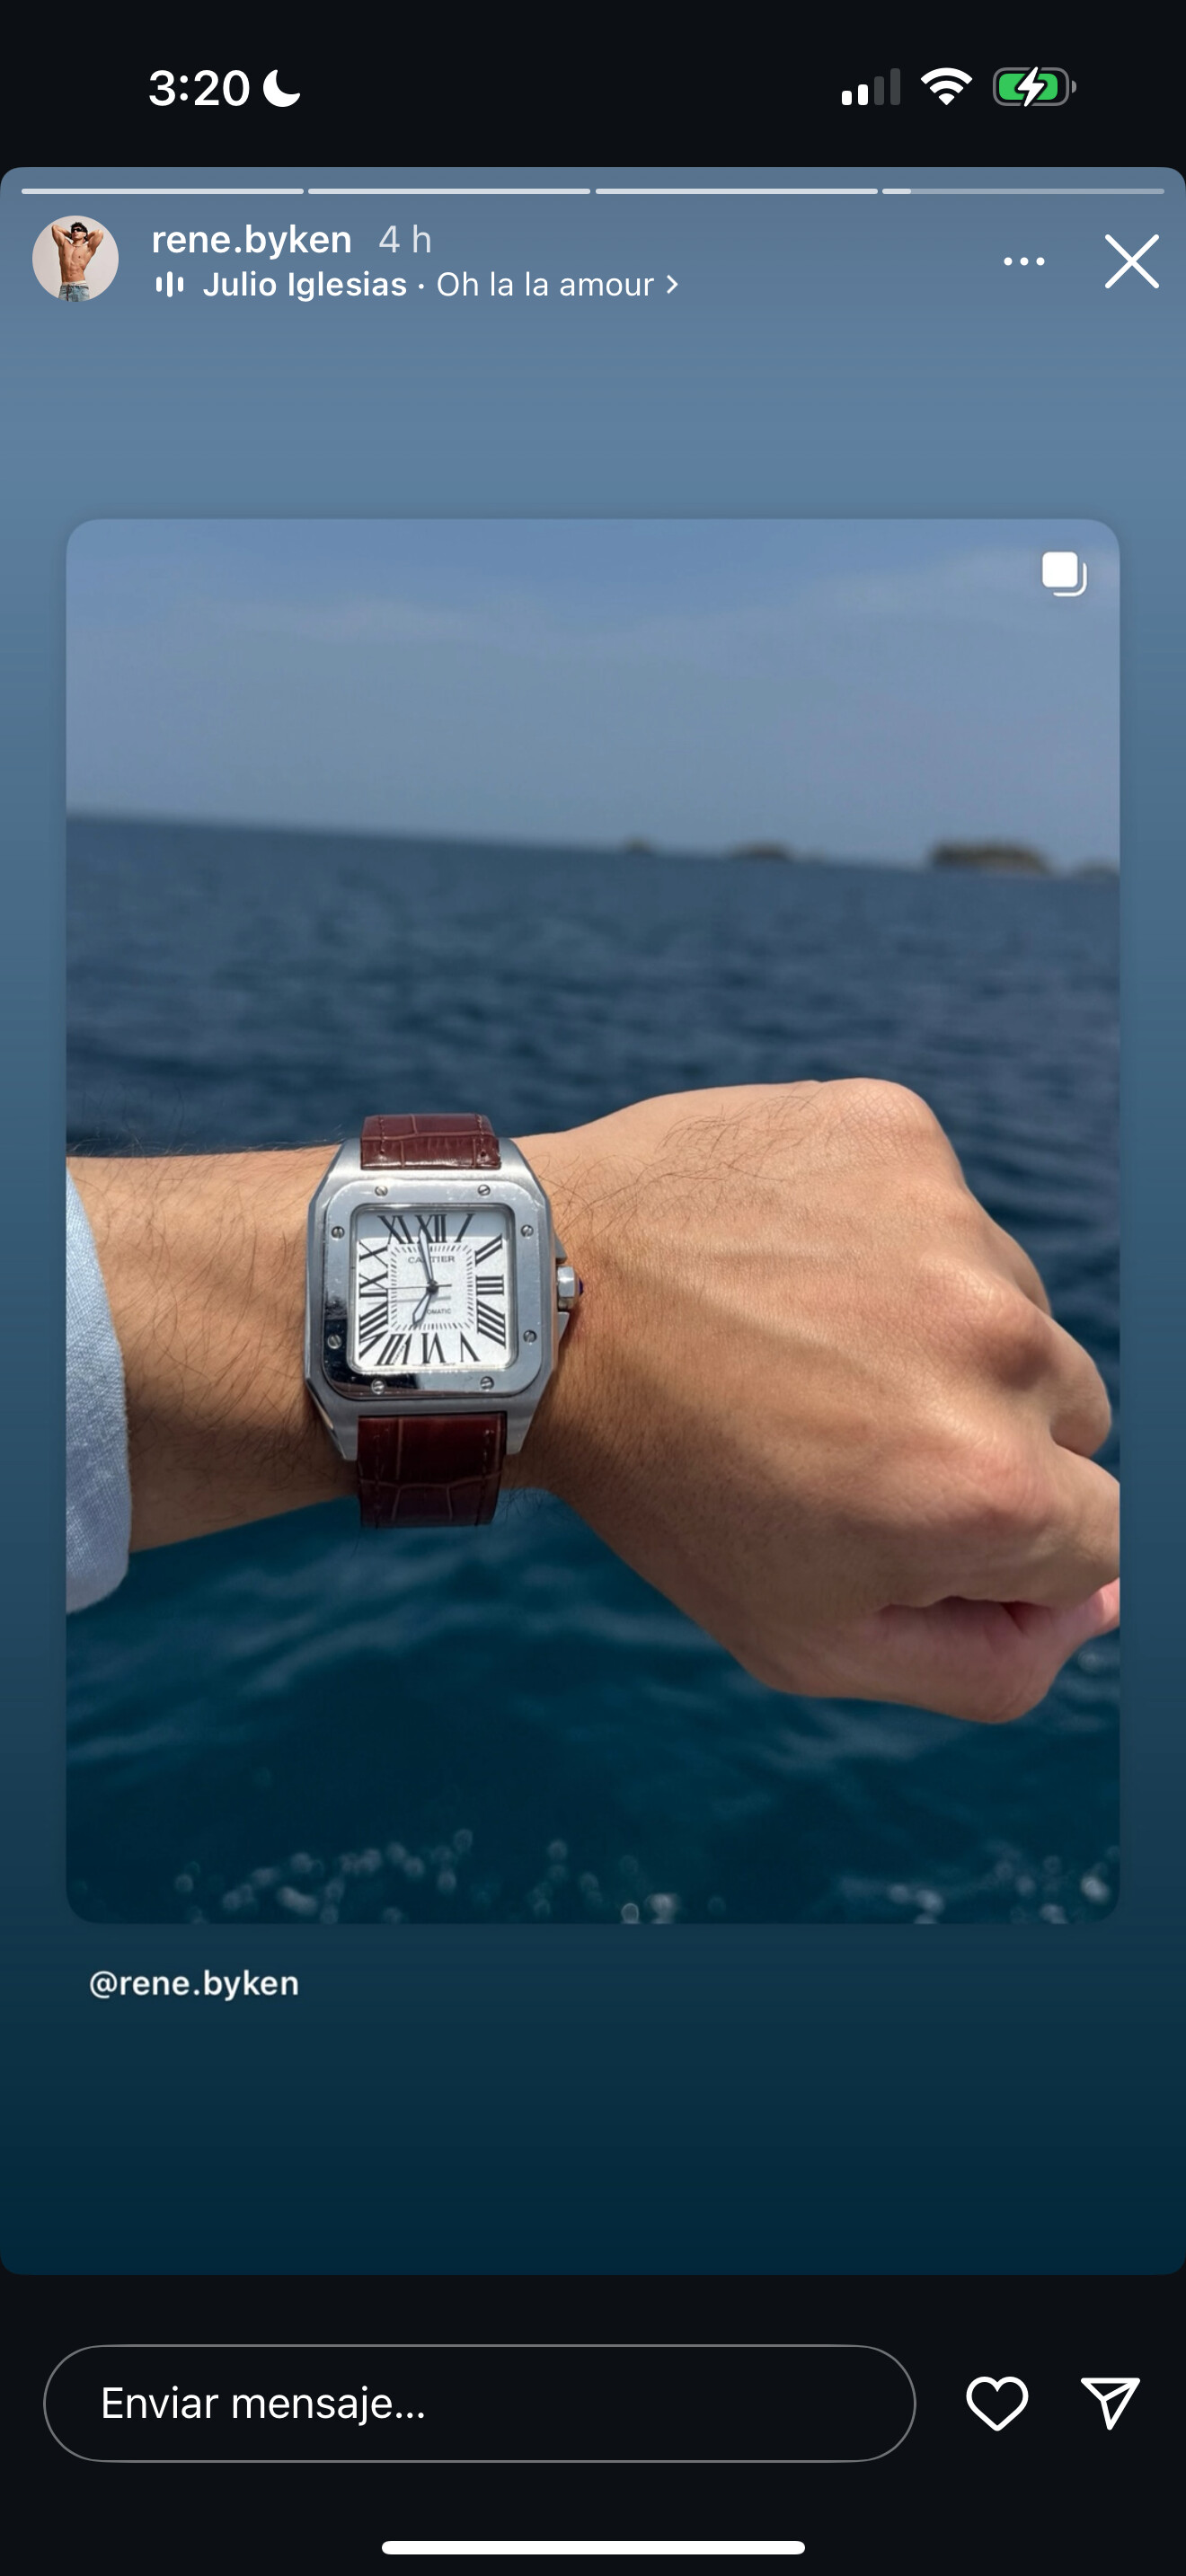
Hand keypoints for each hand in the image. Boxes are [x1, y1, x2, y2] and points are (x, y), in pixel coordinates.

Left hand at [508, 1082, 1118, 1722]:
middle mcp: (998, 1346)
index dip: (1001, 1547)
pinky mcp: (900, 1133)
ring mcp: (952, 1225)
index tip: (896, 1512)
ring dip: (936, 1333)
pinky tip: (784, 1263)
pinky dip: (884, 1239)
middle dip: (978, 1438)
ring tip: (796, 1343)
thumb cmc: (668, 1488)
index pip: (1097, 1539)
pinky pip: (944, 1212)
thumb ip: (986, 1663)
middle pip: (1070, 1420)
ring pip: (1011, 1308)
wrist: (533, 1307)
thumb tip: (1099, 1605)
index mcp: (988, 1490)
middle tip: (833, 1430)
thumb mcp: (809, 1641)